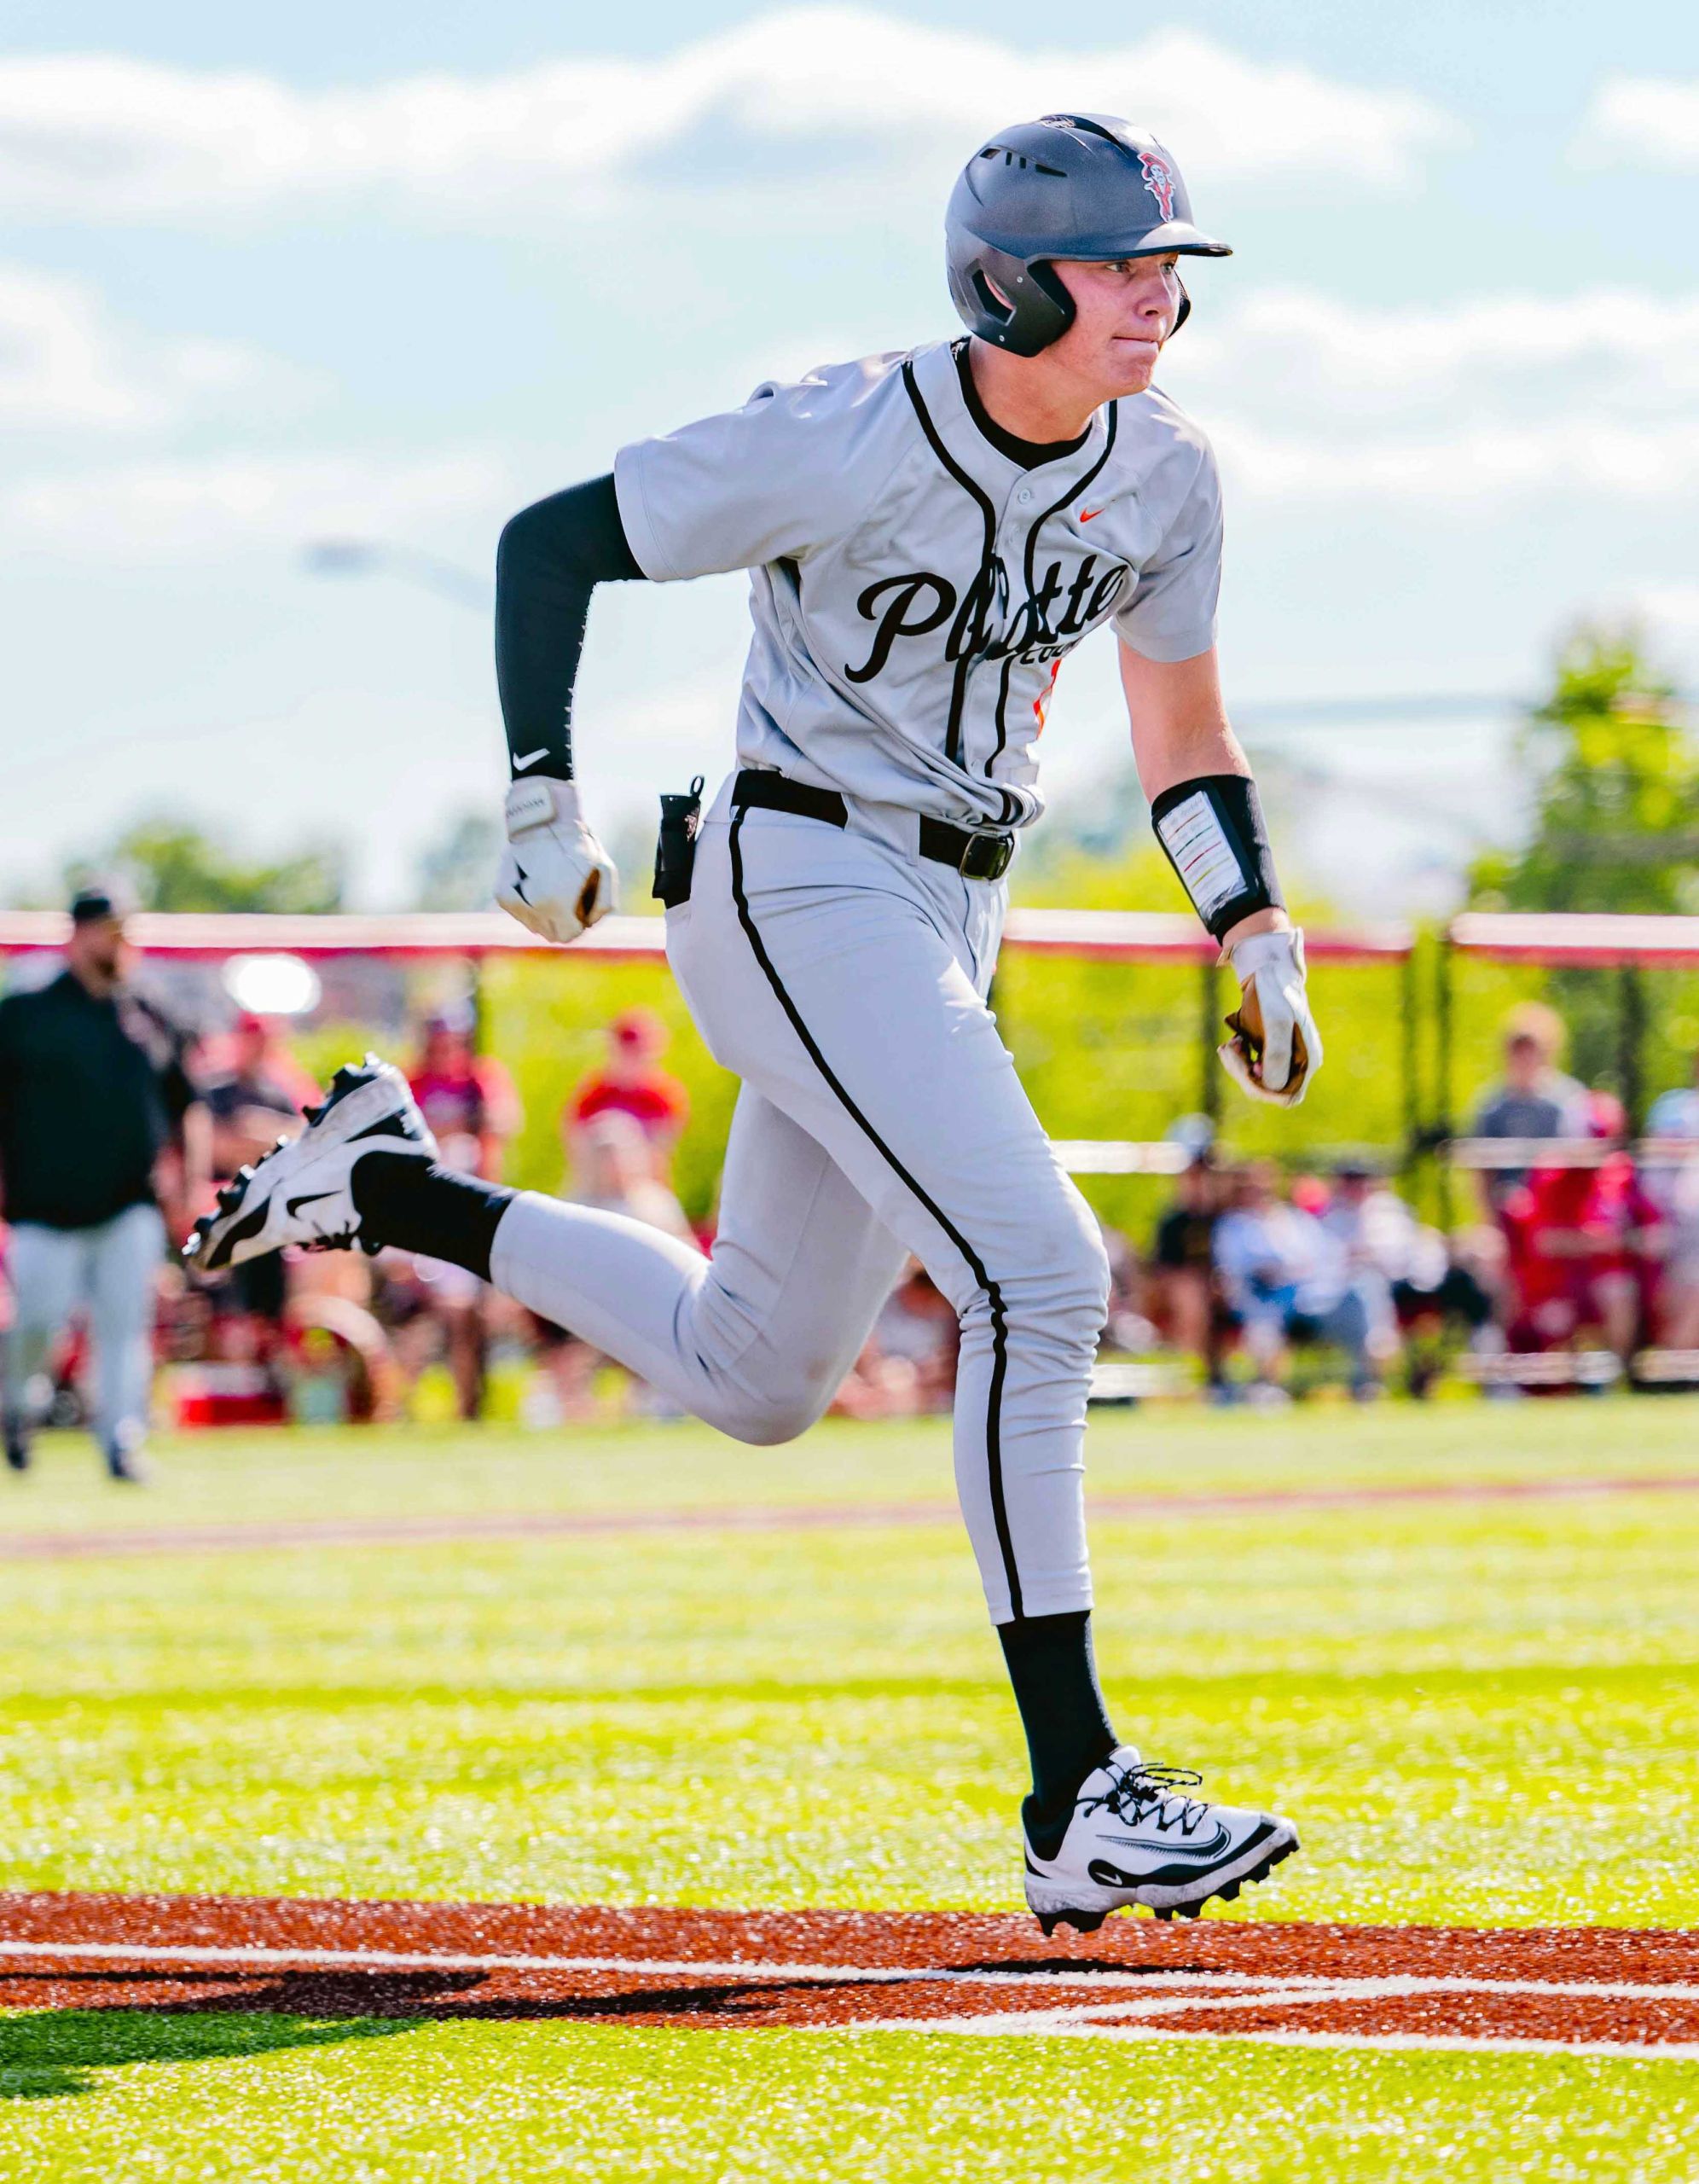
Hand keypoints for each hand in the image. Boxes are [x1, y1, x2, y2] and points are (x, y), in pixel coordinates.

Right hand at [495, 777, 617, 944]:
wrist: (542, 822)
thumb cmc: (577, 846)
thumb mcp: (604, 872)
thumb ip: (603, 905)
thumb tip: (589, 923)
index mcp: (560, 905)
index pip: (569, 935)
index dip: (577, 925)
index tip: (579, 910)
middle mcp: (535, 908)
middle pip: (550, 934)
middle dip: (561, 922)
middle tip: (566, 900)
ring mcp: (516, 902)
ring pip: (534, 925)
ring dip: (544, 914)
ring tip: (551, 886)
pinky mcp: (502, 895)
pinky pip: (520, 912)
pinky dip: (528, 903)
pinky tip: (536, 882)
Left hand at [1219, 927, 1322, 1105]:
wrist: (1269, 969)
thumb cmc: (1275, 992)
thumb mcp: (1275, 1019)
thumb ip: (1277, 1053)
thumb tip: (1272, 1086)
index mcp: (1307, 1060)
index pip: (1287, 1095)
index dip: (1264, 1089)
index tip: (1249, 1067)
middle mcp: (1299, 1063)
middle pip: (1268, 1090)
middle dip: (1244, 1074)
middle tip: (1230, 1049)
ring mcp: (1285, 1058)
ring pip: (1256, 1081)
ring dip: (1238, 1066)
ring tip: (1231, 1043)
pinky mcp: (1271, 1052)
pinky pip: (1251, 1069)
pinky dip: (1239, 1059)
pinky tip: (1234, 1041)